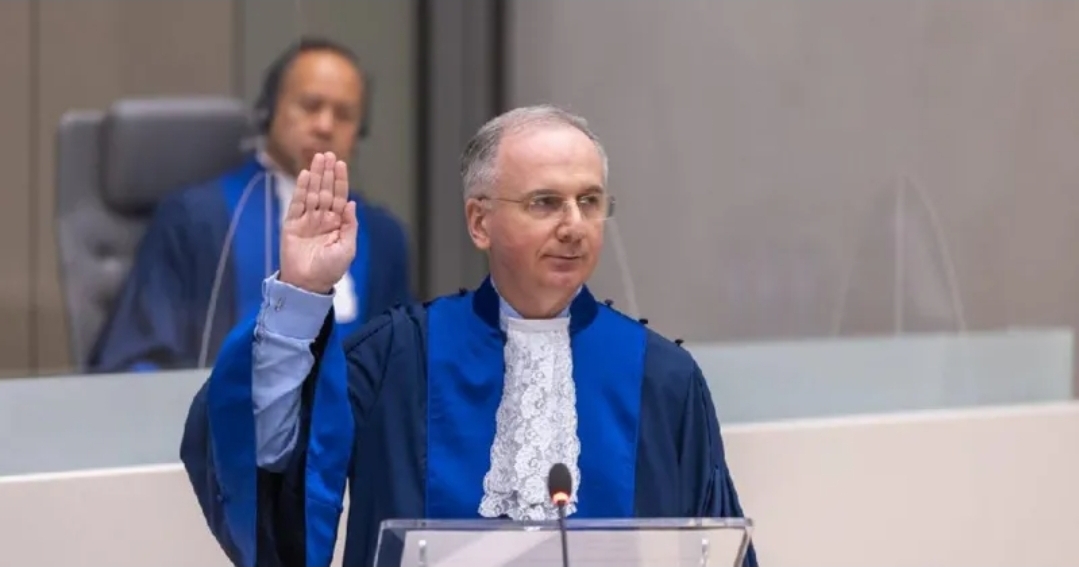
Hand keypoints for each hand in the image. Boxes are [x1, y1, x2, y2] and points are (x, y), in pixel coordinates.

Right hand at [279, 152, 357, 293]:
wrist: (308, 284)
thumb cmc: (330, 270)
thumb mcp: (347, 248)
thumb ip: (350, 225)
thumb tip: (352, 203)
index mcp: (337, 223)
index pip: (340, 197)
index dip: (340, 180)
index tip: (341, 163)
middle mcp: (322, 219)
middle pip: (325, 190)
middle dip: (327, 172)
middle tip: (328, 154)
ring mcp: (307, 220)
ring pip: (312, 193)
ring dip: (315, 176)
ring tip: (317, 158)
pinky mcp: (292, 225)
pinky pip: (297, 204)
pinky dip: (301, 190)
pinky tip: (305, 176)